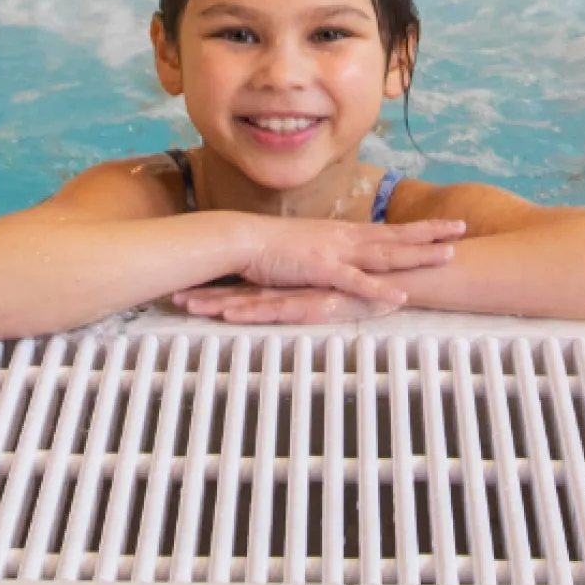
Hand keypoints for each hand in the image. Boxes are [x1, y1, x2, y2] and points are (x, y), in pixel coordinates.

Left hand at [171, 284, 402, 324]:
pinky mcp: (320, 301)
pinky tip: (232, 317)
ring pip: (255, 302)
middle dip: (209, 296)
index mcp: (299, 282)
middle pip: (244, 292)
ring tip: (189, 308)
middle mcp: (297, 285)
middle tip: (174, 300)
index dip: (221, 290)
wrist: (411, 267)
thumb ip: (321, 290)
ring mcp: (306, 292)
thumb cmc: (380, 280)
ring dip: (220, 304)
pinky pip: (282, 310)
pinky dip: (256, 314)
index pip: (253, 287)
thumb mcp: (342, 286)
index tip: (190, 294)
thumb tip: (302, 296)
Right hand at [226, 215, 462, 305]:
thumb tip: (349, 257)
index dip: (420, 228)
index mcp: (344, 233)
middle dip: (431, 233)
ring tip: (447, 256)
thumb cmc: (272, 245)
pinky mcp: (321, 269)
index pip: (390, 229)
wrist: (244, 239)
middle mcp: (346, 238)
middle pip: (396, 235)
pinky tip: (400, 295)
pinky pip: (356, 282)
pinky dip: (379, 289)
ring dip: (416, 255)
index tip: (447, 225)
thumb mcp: (310, 246)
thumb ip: (332, 251)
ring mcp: (336, 252)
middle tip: (462, 228)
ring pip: (385, 254)